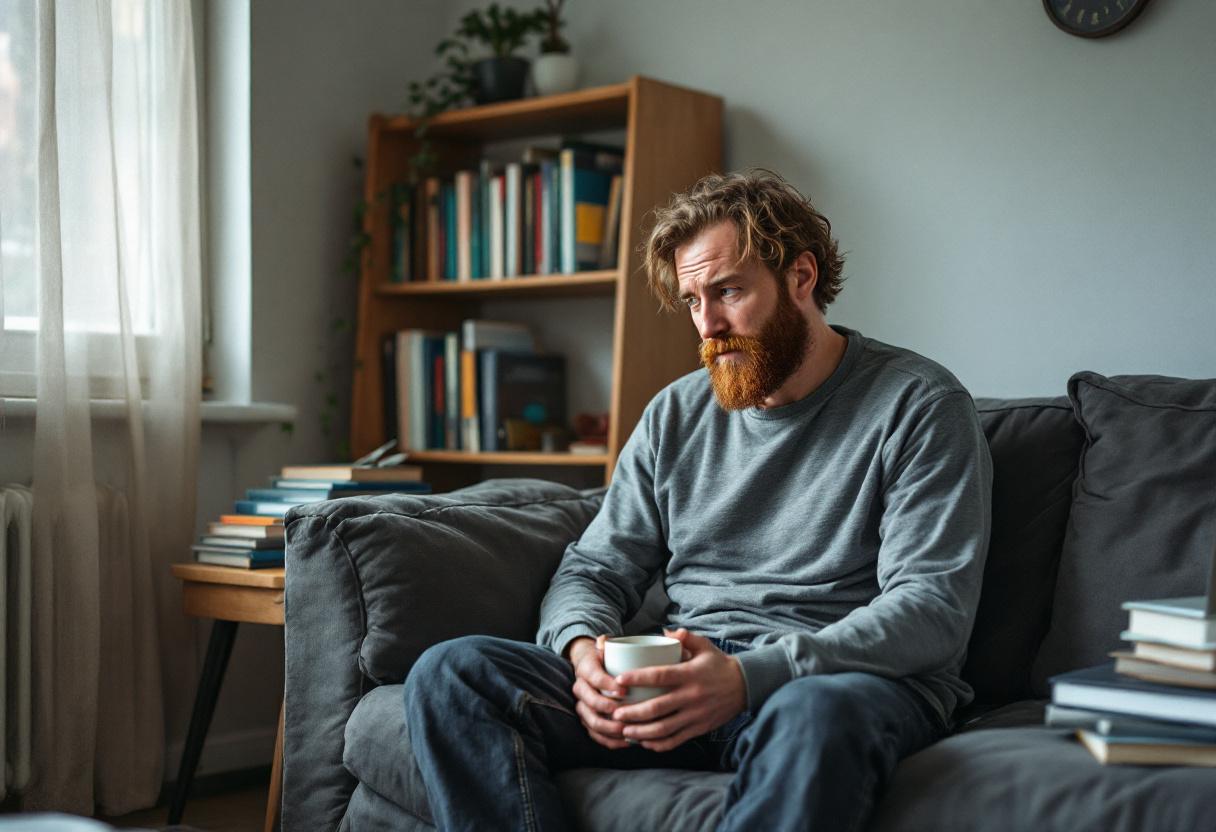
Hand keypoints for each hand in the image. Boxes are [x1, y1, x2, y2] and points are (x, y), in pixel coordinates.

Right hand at [567, 635, 631, 749]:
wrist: (591, 666)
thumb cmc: (604, 657)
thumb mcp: (604, 646)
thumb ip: (605, 641)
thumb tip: (604, 641)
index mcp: (585, 669)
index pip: (594, 677)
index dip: (607, 685)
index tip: (624, 690)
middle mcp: (580, 688)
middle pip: (590, 702)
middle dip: (607, 709)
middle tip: (625, 714)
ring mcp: (583, 705)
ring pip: (590, 721)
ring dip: (608, 728)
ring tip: (626, 731)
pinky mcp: (588, 719)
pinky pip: (595, 733)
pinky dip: (609, 740)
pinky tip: (625, 743)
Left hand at [610, 628, 746, 751]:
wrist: (745, 686)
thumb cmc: (718, 664)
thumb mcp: (705, 646)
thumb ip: (685, 637)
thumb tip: (664, 631)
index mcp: (689, 674)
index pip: (660, 676)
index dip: (638, 678)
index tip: (619, 680)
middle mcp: (691, 696)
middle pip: (657, 708)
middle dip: (633, 713)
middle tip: (615, 713)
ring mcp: (695, 715)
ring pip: (664, 728)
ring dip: (641, 732)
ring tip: (624, 731)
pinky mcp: (699, 728)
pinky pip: (676, 740)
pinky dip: (658, 744)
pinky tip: (645, 742)